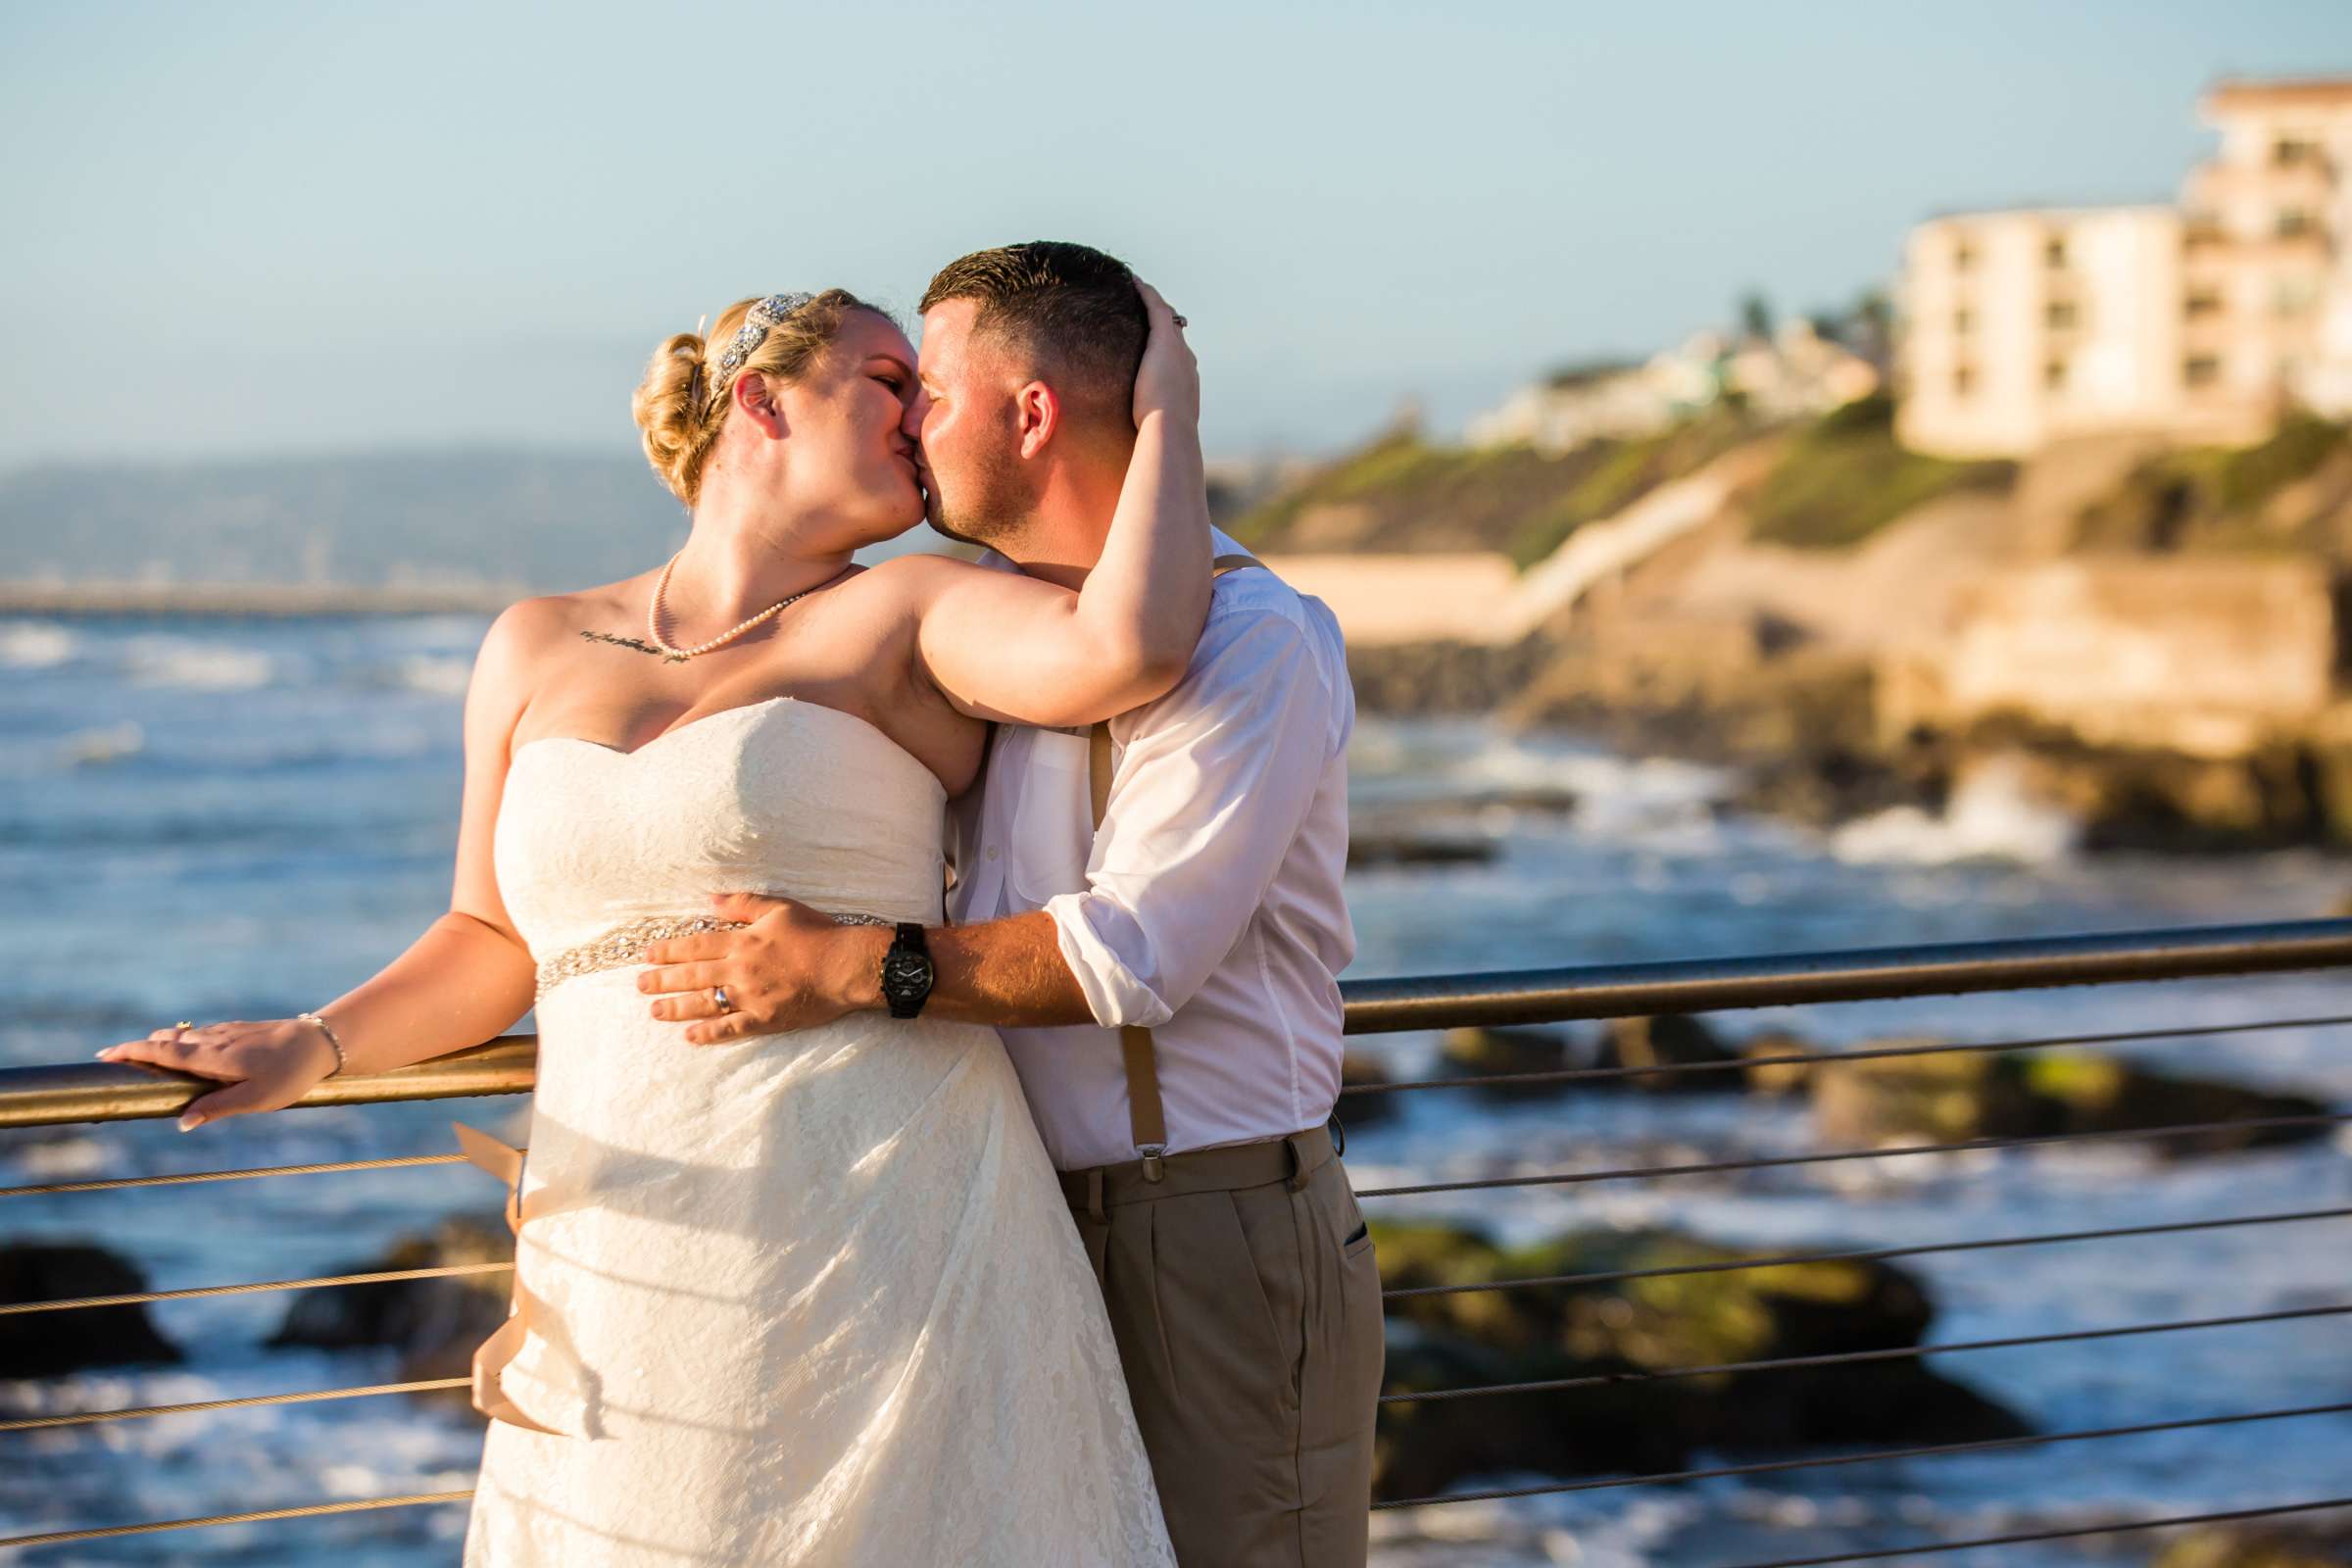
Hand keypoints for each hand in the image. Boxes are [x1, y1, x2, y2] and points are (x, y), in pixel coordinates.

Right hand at [96, 1019, 340, 1130]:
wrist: (323, 1041)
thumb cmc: (290, 1074)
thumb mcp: (255, 1099)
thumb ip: (217, 1108)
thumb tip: (181, 1123)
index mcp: (213, 1055)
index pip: (163, 1051)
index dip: (132, 1051)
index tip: (105, 1055)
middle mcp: (215, 1038)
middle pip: (169, 1040)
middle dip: (141, 1048)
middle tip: (117, 1060)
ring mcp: (228, 1031)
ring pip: (186, 1035)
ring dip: (163, 1043)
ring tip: (145, 1056)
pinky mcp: (241, 1030)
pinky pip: (203, 1034)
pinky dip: (185, 1041)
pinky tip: (187, 1049)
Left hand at [638, 893, 887, 1044]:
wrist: (846, 966)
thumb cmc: (817, 933)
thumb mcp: (780, 908)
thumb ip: (742, 904)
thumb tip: (710, 900)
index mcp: (742, 941)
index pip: (696, 946)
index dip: (669, 951)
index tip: (648, 955)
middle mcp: (740, 970)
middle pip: (693, 976)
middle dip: (663, 980)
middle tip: (640, 984)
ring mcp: (750, 998)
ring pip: (704, 1004)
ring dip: (676, 1008)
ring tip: (655, 1011)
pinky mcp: (765, 1020)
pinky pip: (730, 1029)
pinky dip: (708, 1034)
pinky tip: (689, 1037)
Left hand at [1130, 279, 1199, 429]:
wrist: (1170, 429)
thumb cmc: (1162, 438)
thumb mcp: (1158, 435)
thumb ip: (1151, 436)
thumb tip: (1141, 456)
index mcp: (1187, 383)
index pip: (1179, 360)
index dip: (1171, 351)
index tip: (1161, 348)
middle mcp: (1187, 362)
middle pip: (1176, 335)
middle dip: (1166, 324)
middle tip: (1152, 313)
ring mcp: (1178, 349)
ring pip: (1168, 319)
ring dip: (1156, 305)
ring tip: (1141, 293)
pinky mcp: (1164, 340)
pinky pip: (1155, 308)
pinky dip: (1146, 294)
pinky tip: (1134, 282)